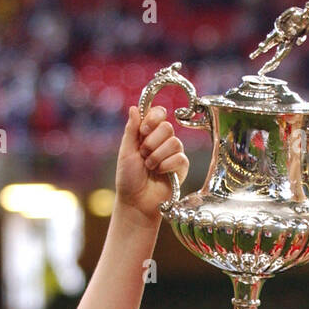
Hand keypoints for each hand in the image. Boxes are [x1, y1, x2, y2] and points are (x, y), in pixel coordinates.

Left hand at [115, 105, 189, 222]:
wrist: (137, 201)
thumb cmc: (129, 178)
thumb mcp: (126, 151)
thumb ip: (131, 130)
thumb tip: (134, 107)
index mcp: (148, 133)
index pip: (159, 113)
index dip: (153, 118)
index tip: (144, 129)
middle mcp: (162, 141)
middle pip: (167, 127)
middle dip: (152, 142)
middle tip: (144, 155)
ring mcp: (173, 153)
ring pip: (174, 142)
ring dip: (157, 156)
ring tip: (150, 167)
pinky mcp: (181, 167)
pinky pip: (180, 158)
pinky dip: (166, 166)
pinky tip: (160, 173)